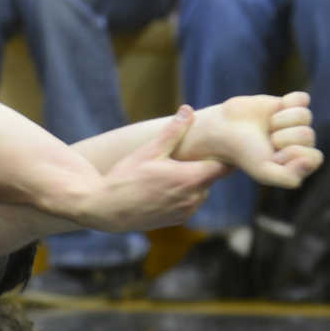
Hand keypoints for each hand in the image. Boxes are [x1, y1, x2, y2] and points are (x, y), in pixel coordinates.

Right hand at [79, 106, 227, 231]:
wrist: (105, 209)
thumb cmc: (125, 178)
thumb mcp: (149, 151)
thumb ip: (173, 131)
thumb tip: (188, 109)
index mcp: (190, 178)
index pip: (224, 167)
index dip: (223, 156)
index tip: (216, 147)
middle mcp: (193, 198)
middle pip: (211, 178)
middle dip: (201, 168)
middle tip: (184, 157)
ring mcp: (185, 211)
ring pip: (200, 191)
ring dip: (191, 183)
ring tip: (169, 174)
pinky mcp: (177, 220)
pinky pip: (189, 204)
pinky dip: (181, 196)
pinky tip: (162, 189)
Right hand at [177, 91, 322, 188]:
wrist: (223, 129)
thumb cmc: (243, 153)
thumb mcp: (264, 172)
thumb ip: (289, 177)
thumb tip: (309, 161)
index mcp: (297, 161)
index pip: (313, 157)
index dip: (292, 155)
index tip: (272, 155)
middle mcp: (300, 142)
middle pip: (308, 135)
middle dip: (283, 137)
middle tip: (266, 140)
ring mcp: (295, 122)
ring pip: (305, 116)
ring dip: (281, 121)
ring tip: (267, 126)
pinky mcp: (289, 103)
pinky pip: (303, 99)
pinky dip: (287, 103)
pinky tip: (274, 111)